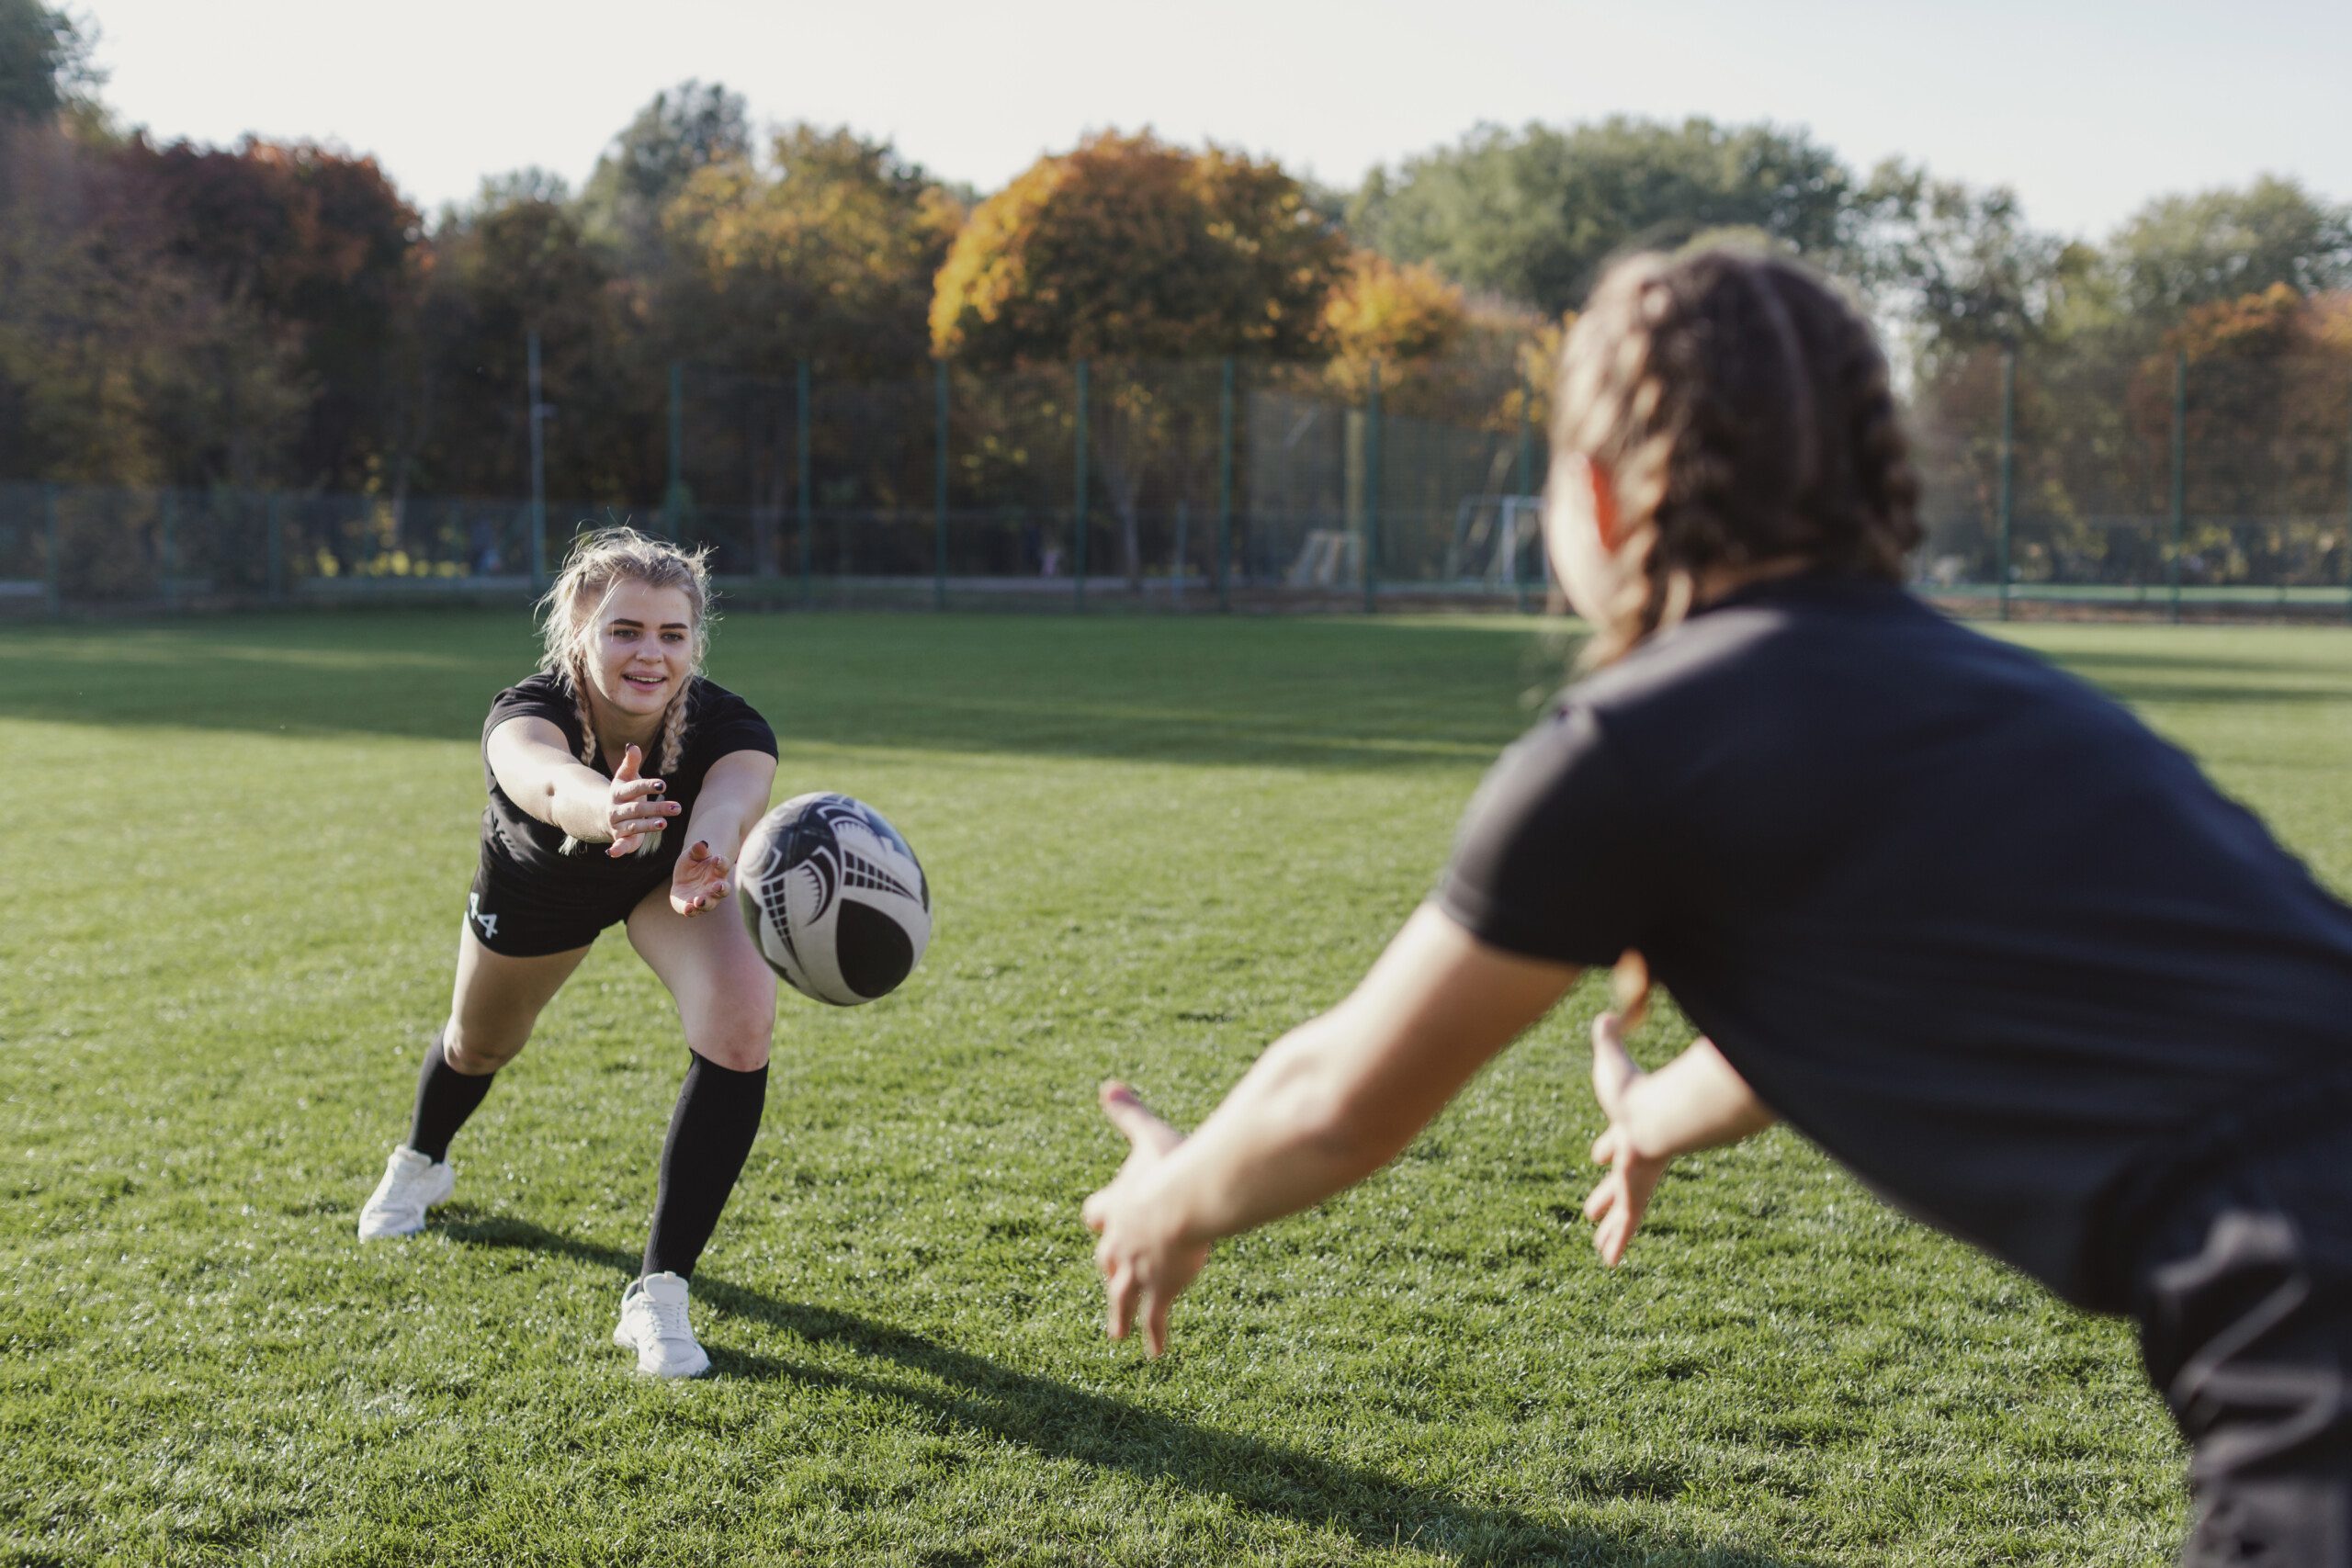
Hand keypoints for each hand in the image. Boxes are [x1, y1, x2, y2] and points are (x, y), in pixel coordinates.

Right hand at [605, 743, 676, 856]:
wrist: (603, 813)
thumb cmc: (623, 792)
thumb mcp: (625, 777)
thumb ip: (630, 763)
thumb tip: (632, 745)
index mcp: (619, 792)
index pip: (635, 788)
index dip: (648, 786)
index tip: (664, 784)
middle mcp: (617, 809)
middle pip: (637, 808)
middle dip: (657, 808)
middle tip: (677, 807)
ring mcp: (618, 824)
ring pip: (633, 825)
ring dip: (648, 825)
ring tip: (664, 823)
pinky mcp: (621, 838)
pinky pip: (619, 844)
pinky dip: (618, 849)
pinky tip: (615, 853)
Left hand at [669, 838, 731, 916]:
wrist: (686, 879)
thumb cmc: (694, 864)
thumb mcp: (693, 854)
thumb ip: (697, 850)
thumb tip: (701, 844)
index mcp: (718, 870)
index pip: (724, 865)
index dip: (722, 862)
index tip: (717, 858)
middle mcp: (716, 886)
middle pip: (723, 889)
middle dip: (721, 888)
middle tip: (717, 886)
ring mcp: (707, 898)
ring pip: (710, 903)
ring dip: (705, 902)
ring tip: (698, 901)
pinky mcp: (694, 907)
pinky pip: (694, 911)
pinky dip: (691, 910)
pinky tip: (687, 908)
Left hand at [1081, 1081, 1209, 1356]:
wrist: (1184, 1202)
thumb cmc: (1170, 1166)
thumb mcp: (1146, 1135)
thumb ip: (1127, 1113)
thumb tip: (1107, 1086)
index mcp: (1114, 1207)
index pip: (1097, 1215)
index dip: (1103, 1218)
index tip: (1102, 1223)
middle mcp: (1118, 1244)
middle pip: (1107, 1262)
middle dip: (1112, 1270)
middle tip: (1114, 1281)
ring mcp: (1137, 1271)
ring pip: (1122, 1299)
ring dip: (1120, 1315)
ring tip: (1117, 1333)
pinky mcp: (1158, 1290)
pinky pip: (1153, 1320)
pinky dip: (1154, 1336)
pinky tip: (1155, 1354)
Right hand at [1583, 1011, 1671, 1266]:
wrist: (1662, 1116)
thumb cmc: (1634, 1088)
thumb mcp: (1610, 1059)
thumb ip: (1608, 1038)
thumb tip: (1607, 1013)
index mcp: (1631, 1127)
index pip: (1617, 1140)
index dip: (1607, 1146)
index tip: (1598, 1155)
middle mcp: (1637, 1156)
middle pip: (1619, 1181)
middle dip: (1606, 1196)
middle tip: (1594, 1211)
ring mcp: (1638, 1178)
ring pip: (1624, 1210)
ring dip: (1612, 1230)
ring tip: (1603, 1253)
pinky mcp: (1637, 1194)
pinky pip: (1627, 1224)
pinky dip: (1617, 1243)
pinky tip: (1610, 1262)